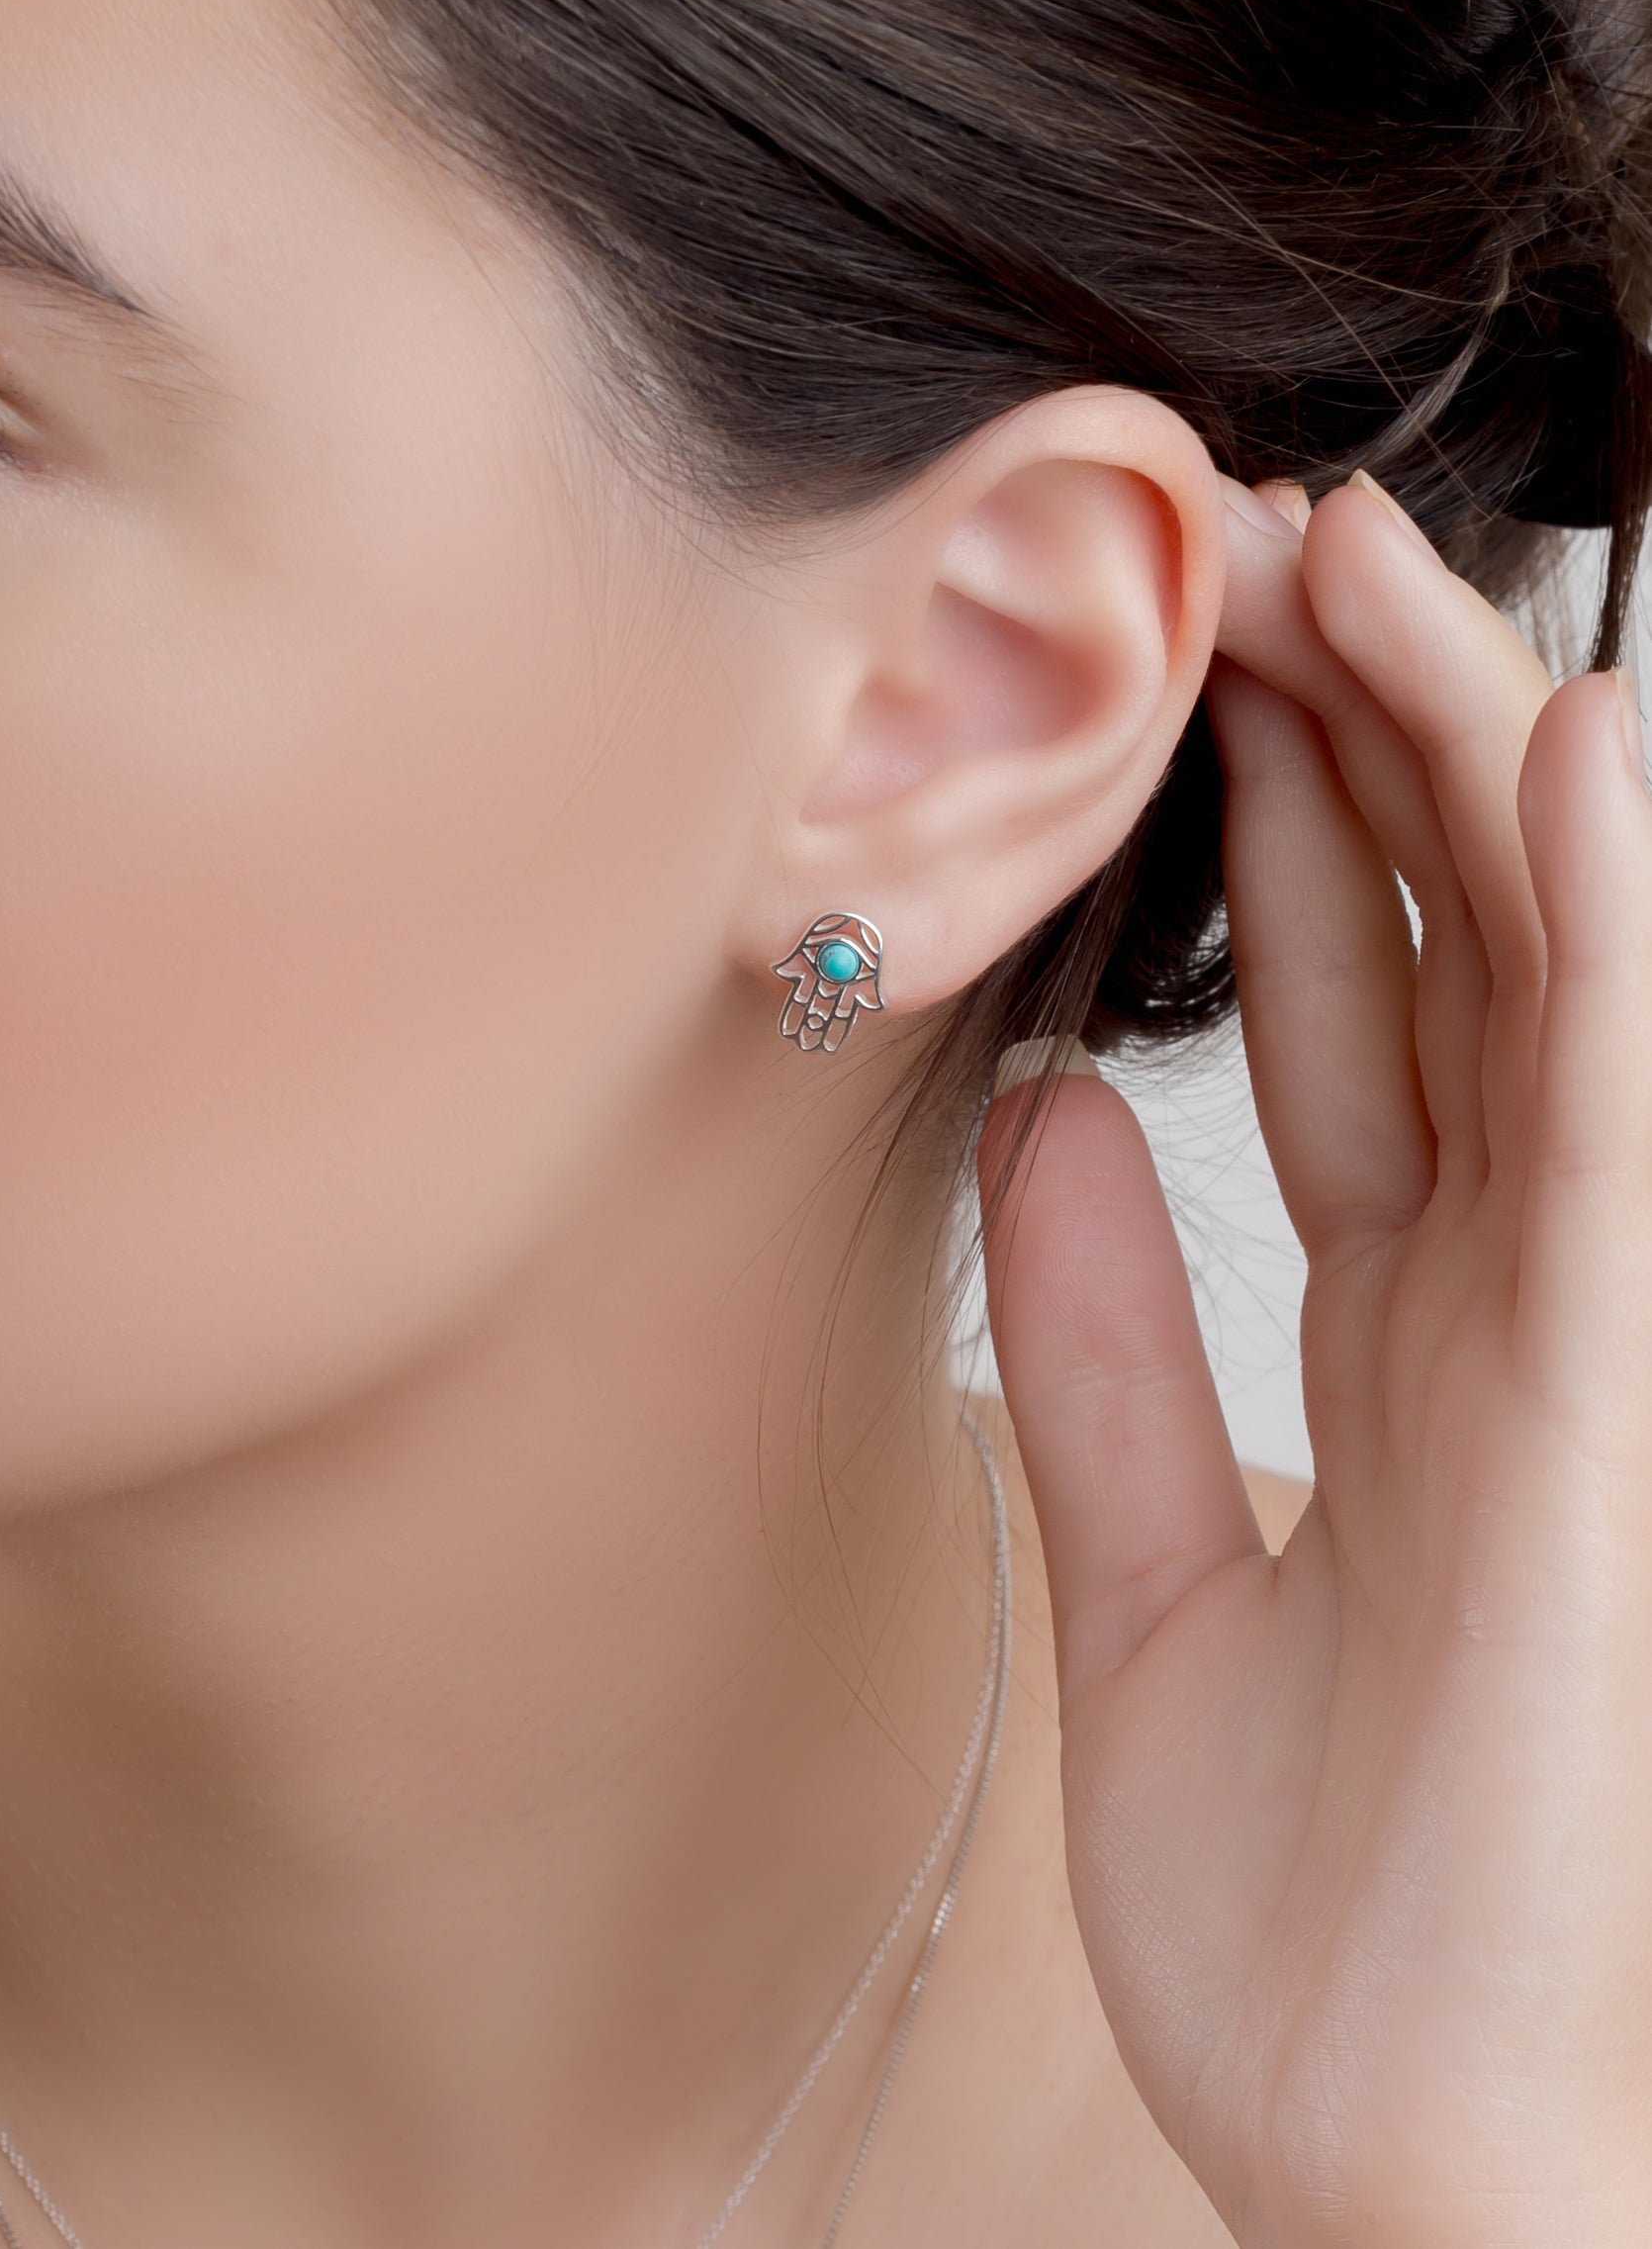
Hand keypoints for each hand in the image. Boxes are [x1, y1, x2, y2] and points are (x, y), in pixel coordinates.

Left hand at [981, 470, 1651, 2247]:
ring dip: (1467, 766)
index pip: (1357, 1021)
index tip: (1189, 659)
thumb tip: (1029, 1123)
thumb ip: (1096, 1351)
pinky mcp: (1600, 1405)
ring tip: (1383, 559)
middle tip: (1259, 537)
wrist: (1407, 2160)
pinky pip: (1600, 1127)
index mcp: (1410, 1346)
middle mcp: (1513, 1312)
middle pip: (1445, 959)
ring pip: (1536, 984)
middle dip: (1366, 741)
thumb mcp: (1148, 1585)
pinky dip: (1597, 942)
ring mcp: (1582, 1346)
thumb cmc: (1309, 1906)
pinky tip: (1566, 755)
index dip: (1290, 834)